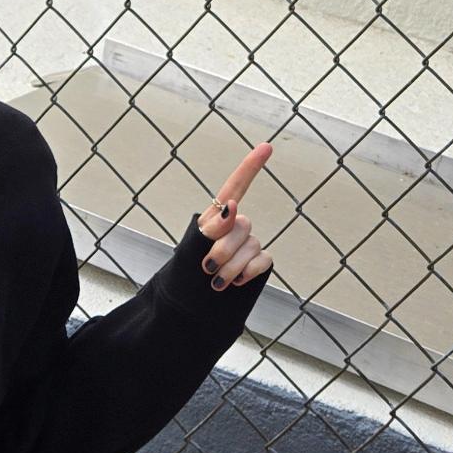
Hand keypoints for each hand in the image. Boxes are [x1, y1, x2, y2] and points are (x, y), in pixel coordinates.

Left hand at [195, 142, 274, 290]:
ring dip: (231, 267)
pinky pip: (263, 260)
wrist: (191, 305)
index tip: (266, 147)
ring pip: (252, 245)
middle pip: (242, 225)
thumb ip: (214, 226)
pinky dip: (248, 272)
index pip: (236, 187)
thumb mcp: (193, 246)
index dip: (251, 167)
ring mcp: (249, 245)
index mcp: (217, 217)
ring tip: (216, 281)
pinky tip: (236, 282)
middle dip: (224, 248)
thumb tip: (233, 206)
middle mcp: (236, 227)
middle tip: (207, 266)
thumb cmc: (186, 272)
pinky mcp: (259, 263)